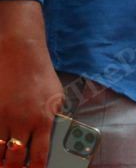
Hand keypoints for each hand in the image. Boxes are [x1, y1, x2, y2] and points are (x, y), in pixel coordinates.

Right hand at [0, 0, 63, 167]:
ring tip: (3, 162)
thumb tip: (56, 138)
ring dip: (0, 160)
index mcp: (44, 119)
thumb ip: (54, 118)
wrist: (19, 53)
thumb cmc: (40, 76)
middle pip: (15, 158)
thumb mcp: (56, 96)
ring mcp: (3, 118)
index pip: (40, 155)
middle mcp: (22, 122)